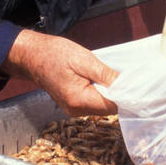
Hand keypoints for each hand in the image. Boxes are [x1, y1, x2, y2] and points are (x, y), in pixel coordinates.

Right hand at [1, 30, 118, 116]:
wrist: (32, 56)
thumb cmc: (54, 54)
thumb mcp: (84, 59)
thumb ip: (106, 76)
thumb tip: (128, 86)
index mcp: (79, 100)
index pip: (114, 105)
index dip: (126, 94)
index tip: (133, 81)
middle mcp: (76, 110)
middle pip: (109, 107)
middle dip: (117, 92)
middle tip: (118, 73)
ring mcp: (74, 110)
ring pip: (103, 105)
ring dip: (108, 91)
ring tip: (103, 73)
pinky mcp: (73, 106)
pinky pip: (94, 102)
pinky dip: (99, 92)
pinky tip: (95, 79)